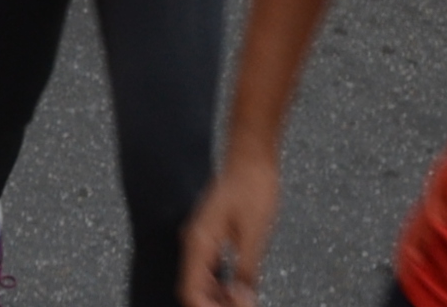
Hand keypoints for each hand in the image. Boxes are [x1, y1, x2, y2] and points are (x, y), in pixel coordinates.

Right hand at [180, 158, 282, 306]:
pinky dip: (219, 282)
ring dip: (217, 296)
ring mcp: (200, 237)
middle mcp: (194, 241)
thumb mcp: (254, 233)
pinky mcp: (210, 233)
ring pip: (200, 279)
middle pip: (193, 288)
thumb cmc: (252, 185)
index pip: (191, 290)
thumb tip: (243, 299)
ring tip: (240, 301)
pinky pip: (208, 267)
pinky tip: (235, 287)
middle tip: (240, 305)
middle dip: (213, 304)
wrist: (252, 155)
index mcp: (199, 242)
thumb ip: (246, 270)